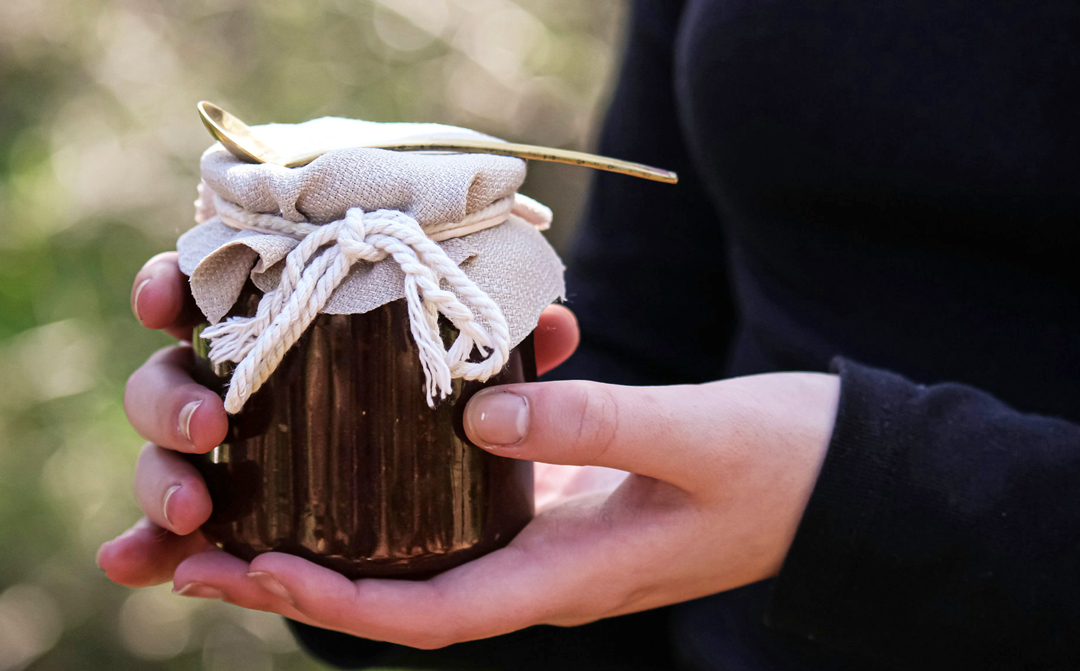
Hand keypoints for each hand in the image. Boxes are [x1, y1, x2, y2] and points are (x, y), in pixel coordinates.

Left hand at [99, 253, 841, 649]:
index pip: (434, 614)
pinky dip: (421, 474)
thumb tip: (473, 416)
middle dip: (313, 574)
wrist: (844, 474)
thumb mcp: (696, 434)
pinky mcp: (576, 494)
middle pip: (411, 588)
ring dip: (355, 524)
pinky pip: (480, 496)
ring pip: (437, 542)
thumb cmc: (783, 463)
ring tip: (276, 488)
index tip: (254, 571)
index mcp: (575, 573)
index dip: (339, 603)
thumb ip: (593, 424)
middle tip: (217, 542)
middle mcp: (553, 565)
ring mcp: (563, 533)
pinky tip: (388, 429)